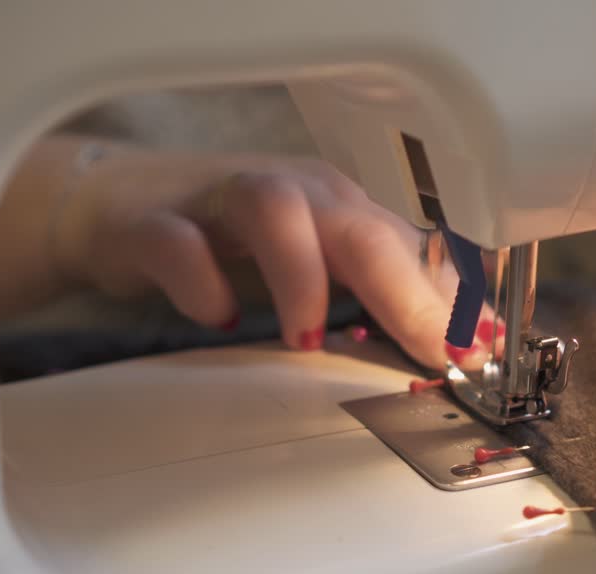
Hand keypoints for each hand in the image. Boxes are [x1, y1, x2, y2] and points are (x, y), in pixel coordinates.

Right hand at [53, 142, 491, 368]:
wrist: (118, 205)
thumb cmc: (233, 240)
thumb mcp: (322, 264)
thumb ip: (386, 297)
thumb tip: (462, 340)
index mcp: (340, 207)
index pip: (411, 246)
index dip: (451, 301)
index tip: (477, 356)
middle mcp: (292, 195)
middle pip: (358, 226)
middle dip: (405, 292)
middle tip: (431, 353)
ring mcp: (221, 202)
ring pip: (274, 212)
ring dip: (301, 276)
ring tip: (305, 341)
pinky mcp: (154, 222)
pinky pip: (180, 243)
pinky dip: (201, 281)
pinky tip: (219, 317)